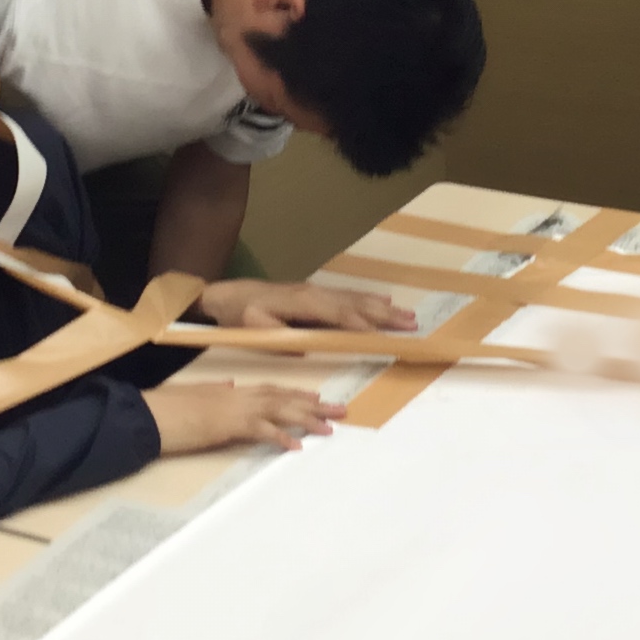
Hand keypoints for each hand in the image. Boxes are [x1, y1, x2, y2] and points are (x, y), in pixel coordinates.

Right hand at [144, 381, 347, 455]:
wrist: (151, 414)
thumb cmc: (171, 409)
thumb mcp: (198, 397)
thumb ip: (218, 392)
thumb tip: (231, 387)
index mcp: (234, 392)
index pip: (273, 390)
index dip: (298, 394)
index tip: (319, 398)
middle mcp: (240, 396)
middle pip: (285, 397)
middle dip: (315, 404)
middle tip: (341, 411)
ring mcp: (236, 409)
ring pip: (280, 411)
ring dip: (306, 419)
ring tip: (329, 429)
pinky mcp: (229, 425)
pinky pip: (262, 431)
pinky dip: (280, 437)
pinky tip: (297, 446)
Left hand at [193, 279, 417, 332]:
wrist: (229, 296)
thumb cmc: (240, 316)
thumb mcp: (254, 328)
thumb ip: (279, 336)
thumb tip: (305, 347)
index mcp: (302, 303)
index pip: (338, 314)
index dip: (360, 323)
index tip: (381, 334)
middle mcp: (314, 294)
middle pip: (354, 304)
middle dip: (383, 315)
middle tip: (410, 323)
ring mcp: (316, 291)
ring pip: (355, 299)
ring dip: (382, 307)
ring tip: (407, 315)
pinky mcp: (315, 294)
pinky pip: (347, 296)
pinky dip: (368, 299)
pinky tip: (384, 301)